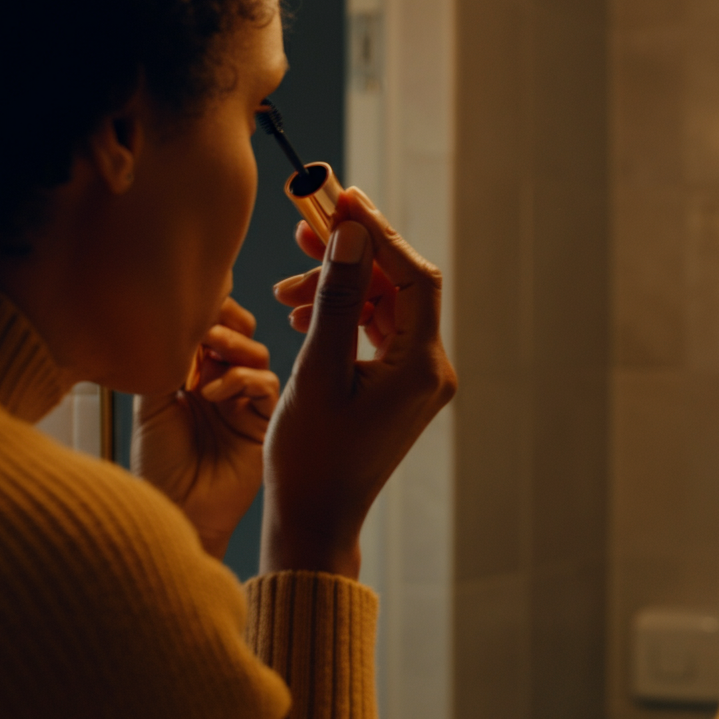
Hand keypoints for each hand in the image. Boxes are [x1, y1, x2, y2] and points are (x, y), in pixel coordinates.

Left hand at [131, 296, 279, 558]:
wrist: (179, 511)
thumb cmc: (160, 466)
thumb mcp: (153, 405)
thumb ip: (167, 364)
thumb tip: (179, 325)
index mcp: (195, 378)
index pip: (210, 332)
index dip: (208, 315)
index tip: (193, 307)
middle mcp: (223, 387)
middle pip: (240, 337)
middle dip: (227, 323)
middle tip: (207, 326)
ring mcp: (245, 405)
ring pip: (256, 357)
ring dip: (235, 348)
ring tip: (210, 354)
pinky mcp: (264, 423)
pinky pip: (267, 387)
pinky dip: (244, 380)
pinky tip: (215, 393)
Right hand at [262, 188, 456, 577]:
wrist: (315, 518)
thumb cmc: (311, 456)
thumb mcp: (317, 371)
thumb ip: (337, 300)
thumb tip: (352, 236)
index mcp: (422, 368)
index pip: (412, 278)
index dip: (378, 234)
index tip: (342, 200)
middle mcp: (431, 371)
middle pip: (399, 288)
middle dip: (352, 257)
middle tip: (307, 231)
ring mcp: (417, 382)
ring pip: (383, 309)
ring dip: (339, 289)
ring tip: (287, 288)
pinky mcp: (398, 389)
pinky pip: (376, 335)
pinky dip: (343, 318)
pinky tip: (303, 313)